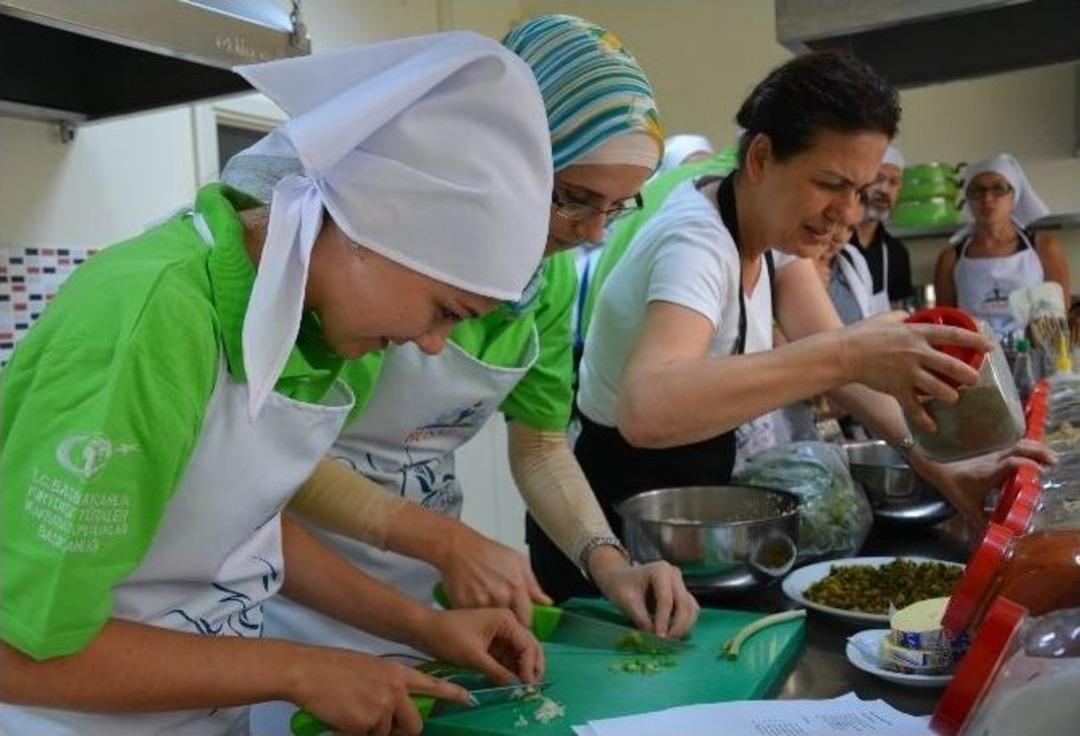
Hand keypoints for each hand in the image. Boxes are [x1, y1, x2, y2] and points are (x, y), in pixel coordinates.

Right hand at [289, 646, 468, 735]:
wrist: (309, 671)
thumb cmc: (335, 669)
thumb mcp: (371, 670)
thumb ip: (390, 687)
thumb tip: (396, 709)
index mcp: (398, 672)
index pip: (433, 685)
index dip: (454, 695)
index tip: (471, 700)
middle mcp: (396, 689)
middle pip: (414, 725)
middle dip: (402, 733)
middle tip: (383, 727)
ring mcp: (383, 707)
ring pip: (387, 735)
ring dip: (372, 732)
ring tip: (352, 713)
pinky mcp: (367, 723)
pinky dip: (355, 734)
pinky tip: (343, 719)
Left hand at [415, 608, 544, 686]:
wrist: (425, 630)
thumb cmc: (448, 636)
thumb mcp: (474, 656)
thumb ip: (497, 672)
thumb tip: (516, 687)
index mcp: (506, 620)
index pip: (528, 645)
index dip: (530, 666)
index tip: (528, 685)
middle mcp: (507, 624)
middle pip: (529, 648)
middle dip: (532, 668)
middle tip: (531, 689)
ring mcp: (500, 634)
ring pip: (519, 655)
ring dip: (522, 671)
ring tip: (522, 689)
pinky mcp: (493, 643)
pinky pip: (507, 658)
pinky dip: (511, 670)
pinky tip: (512, 683)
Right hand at [435, 522, 551, 627]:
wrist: (458, 548)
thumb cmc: (487, 551)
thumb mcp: (517, 560)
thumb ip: (533, 584)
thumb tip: (546, 602)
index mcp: (516, 586)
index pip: (527, 620)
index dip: (525, 624)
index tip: (522, 623)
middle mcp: (500, 596)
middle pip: (509, 624)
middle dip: (508, 623)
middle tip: (504, 617)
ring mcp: (481, 602)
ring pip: (492, 624)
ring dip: (492, 622)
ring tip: (488, 609)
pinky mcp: (464, 606)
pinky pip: (475, 620)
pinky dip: (476, 618)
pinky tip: (476, 607)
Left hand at [588, 547, 700, 638]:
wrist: (620, 578)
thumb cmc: (621, 586)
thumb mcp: (626, 602)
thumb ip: (641, 619)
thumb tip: (655, 638)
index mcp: (660, 570)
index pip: (666, 599)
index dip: (663, 620)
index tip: (658, 638)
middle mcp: (674, 575)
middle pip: (684, 604)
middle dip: (678, 626)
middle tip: (667, 642)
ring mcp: (680, 584)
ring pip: (691, 608)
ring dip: (684, 626)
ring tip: (669, 640)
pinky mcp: (682, 595)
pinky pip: (690, 611)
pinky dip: (685, 624)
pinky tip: (673, 634)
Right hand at [841, 312, 992, 432]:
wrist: (843, 354)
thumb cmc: (862, 333)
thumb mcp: (887, 318)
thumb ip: (904, 318)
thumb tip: (913, 318)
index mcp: (917, 333)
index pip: (953, 334)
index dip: (975, 339)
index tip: (990, 346)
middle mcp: (916, 352)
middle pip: (951, 364)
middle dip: (968, 373)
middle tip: (976, 379)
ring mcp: (907, 372)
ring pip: (938, 387)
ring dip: (950, 395)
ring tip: (954, 398)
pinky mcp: (896, 388)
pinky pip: (914, 407)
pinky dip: (923, 419)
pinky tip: (932, 427)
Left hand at [913, 439, 1056, 521]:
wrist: (937, 467)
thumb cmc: (953, 487)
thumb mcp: (967, 507)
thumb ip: (983, 522)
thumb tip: (1000, 536)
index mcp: (988, 473)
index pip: (1011, 463)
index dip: (1027, 465)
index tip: (1041, 473)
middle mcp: (993, 461)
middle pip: (1018, 448)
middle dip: (1039, 452)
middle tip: (1053, 462)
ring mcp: (993, 455)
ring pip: (1017, 444)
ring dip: (1035, 448)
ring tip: (1050, 459)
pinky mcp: (993, 453)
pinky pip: (1013, 447)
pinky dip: (1028, 449)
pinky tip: (1036, 457)